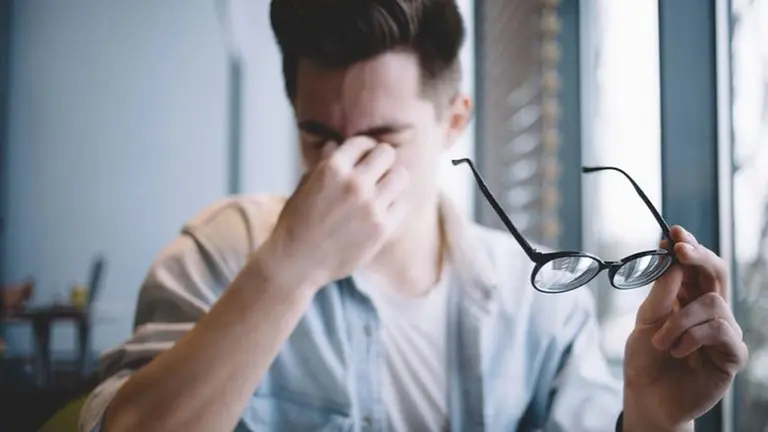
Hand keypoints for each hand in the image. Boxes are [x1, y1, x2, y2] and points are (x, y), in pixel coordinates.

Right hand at [260, 136, 408, 290]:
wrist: (297, 263)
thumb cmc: (297, 222)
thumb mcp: (305, 185)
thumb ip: (324, 163)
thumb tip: (336, 144)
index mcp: (332, 168)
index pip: (363, 143)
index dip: (363, 150)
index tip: (362, 159)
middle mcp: (354, 183)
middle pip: (387, 154)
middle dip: (381, 160)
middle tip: (376, 172)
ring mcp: (371, 206)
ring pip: (401, 177)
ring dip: (392, 181)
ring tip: (382, 190)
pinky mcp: (382, 228)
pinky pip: (401, 205)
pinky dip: (393, 206)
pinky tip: (380, 212)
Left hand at [623, 226, 747, 430]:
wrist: (647, 396)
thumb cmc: (646, 358)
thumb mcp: (646, 320)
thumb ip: (661, 291)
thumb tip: (672, 257)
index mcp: (687, 297)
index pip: (695, 264)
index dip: (688, 245)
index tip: (672, 230)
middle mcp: (709, 310)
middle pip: (718, 271)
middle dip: (699, 256)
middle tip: (679, 248)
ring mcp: (723, 331)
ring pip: (714, 303)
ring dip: (681, 319)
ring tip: (662, 340)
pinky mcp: (732, 355)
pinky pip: (721, 331)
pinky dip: (693, 337)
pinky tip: (677, 351)